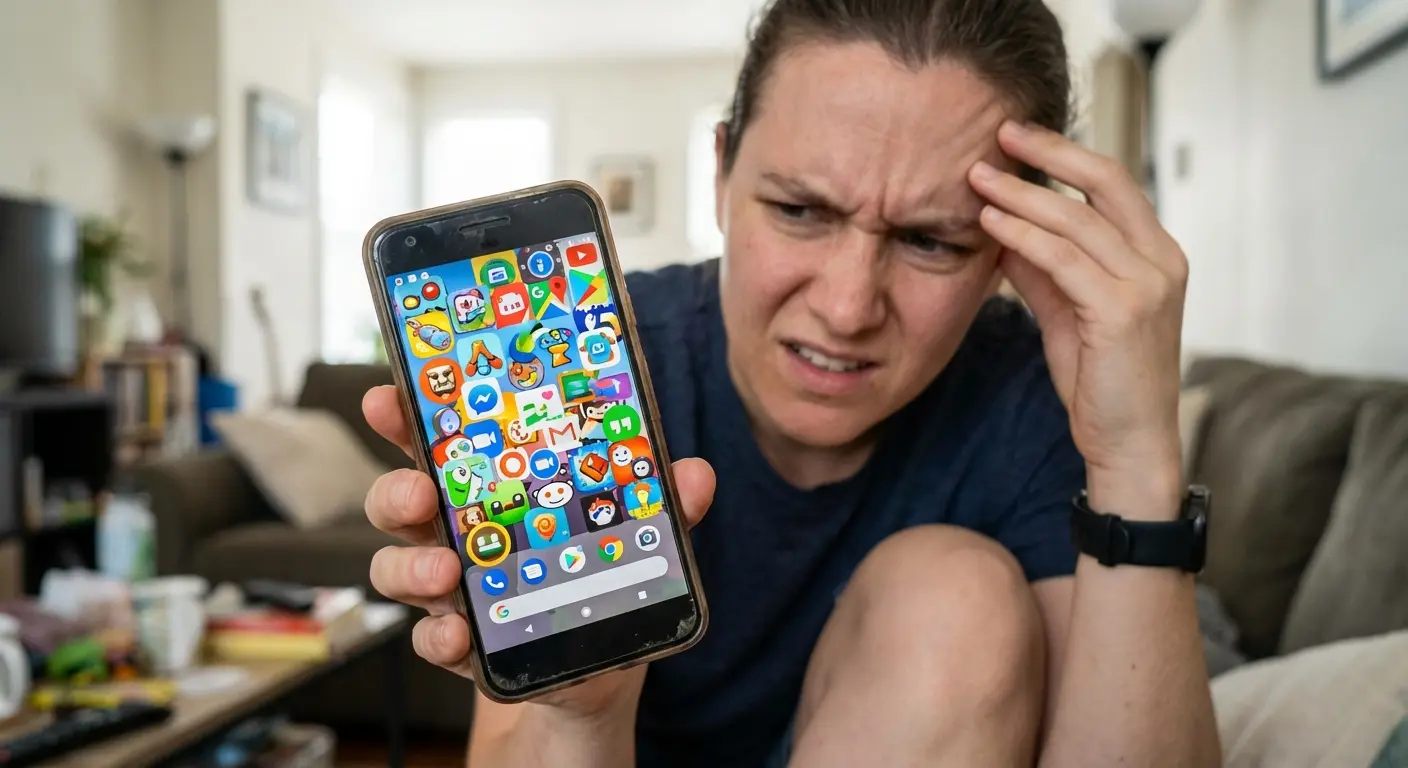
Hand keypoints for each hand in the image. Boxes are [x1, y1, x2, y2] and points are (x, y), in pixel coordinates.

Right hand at [361, 385, 716, 713]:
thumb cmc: (600, 581)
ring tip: (445, 574)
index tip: (387, 397)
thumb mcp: (635, 539)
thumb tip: (695, 474)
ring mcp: (450, 590)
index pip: (438, 444)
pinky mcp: (460, 645)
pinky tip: (458, 635)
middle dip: (397, 492)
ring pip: (397, 567)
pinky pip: (428, 637)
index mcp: (489, 490)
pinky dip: (437, 637)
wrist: (596, 677)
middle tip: (419, 494)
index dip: (404, 418)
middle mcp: (456, 533)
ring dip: (412, 568)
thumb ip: (660, 505)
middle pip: (399, 500)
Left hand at [969, 121, 1186, 515]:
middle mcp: (1162, 261)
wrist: (1129, 444)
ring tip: (977, 177)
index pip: (1113, 183)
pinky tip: (992, 223)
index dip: (1065, 154)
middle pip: (1104, 182)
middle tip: (999, 133)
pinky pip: (1065, 260)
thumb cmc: (1101, 382)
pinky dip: (1024, 236)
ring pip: (1078, 220)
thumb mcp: (1067, 313)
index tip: (1019, 138)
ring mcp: (1148, 284)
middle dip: (1049, 152)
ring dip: (1022, 194)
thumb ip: (1043, 270)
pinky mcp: (1124, 311)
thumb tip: (1003, 228)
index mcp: (1156, 254)